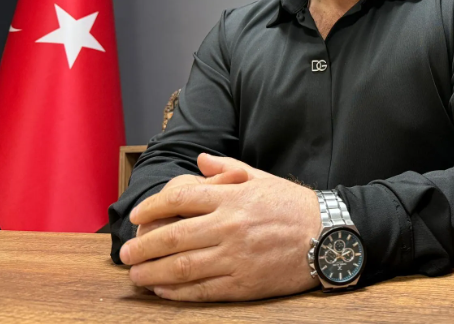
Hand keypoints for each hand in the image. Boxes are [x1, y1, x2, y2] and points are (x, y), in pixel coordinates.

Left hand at [119, 153, 320, 301]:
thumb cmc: (292, 205)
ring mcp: (236, 257)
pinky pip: (202, 289)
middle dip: (143, 246)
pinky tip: (163, 290)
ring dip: (152, 272)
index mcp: (232, 197)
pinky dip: (177, 292)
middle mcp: (230, 226)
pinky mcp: (244, 283)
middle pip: (173, 236)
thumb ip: (227, 168)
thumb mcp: (261, 178)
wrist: (328, 235)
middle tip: (125, 253)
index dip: (152, 207)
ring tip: (136, 275)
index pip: (180, 199)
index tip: (137, 216)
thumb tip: (199, 160)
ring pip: (182, 267)